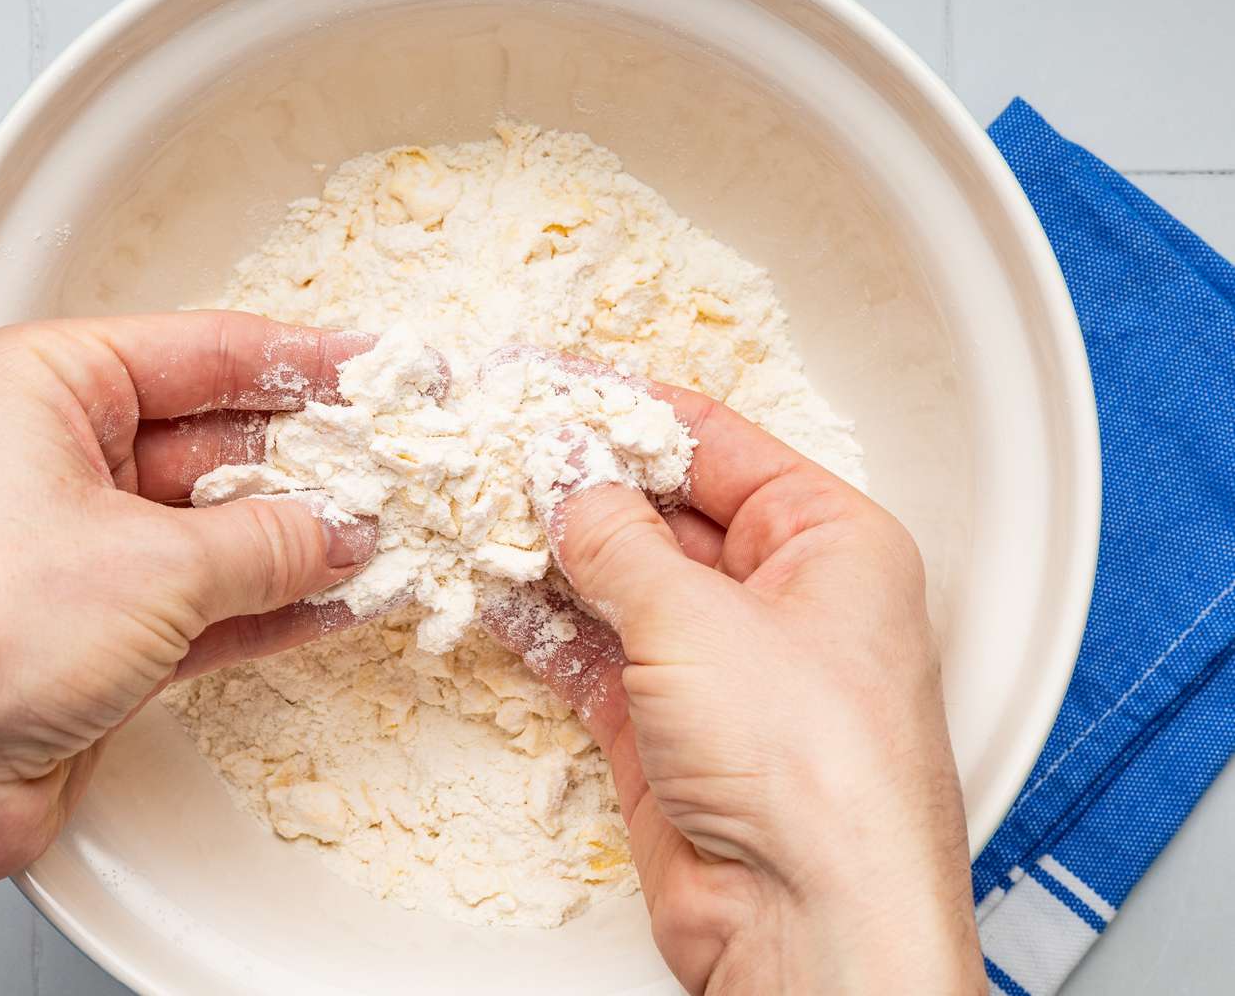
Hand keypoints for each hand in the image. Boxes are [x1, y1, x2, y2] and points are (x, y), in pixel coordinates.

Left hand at [0, 312, 381, 992]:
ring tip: (387, 538)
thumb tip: (342, 532)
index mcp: (42, 385)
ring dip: (302, 541)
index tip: (377, 366)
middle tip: (397, 465)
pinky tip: (338, 601)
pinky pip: (205, 598)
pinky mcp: (93, 627)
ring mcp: (74, 546)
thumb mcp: (156, 563)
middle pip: (215, 440)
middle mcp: (52, 455)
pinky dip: (270, 603)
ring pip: (217, 526)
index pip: (203, 351)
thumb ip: (268, 541)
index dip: (304, 359)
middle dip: (311, 463)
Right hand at [485, 376, 984, 993]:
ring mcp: (724, 665)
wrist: (808, 924)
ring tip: (477, 508)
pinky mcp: (671, 727)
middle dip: (580, 482)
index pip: (716, 443)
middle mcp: (783, 597)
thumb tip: (569, 475)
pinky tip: (493, 590)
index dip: (628, 409)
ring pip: (622, 582)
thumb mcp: (697, 618)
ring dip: (552, 553)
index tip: (553, 382)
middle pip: (663, 509)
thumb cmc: (814, 770)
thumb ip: (616, 538)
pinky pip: (597, 652)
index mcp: (829, 540)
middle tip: (498, 446)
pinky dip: (546, 625)